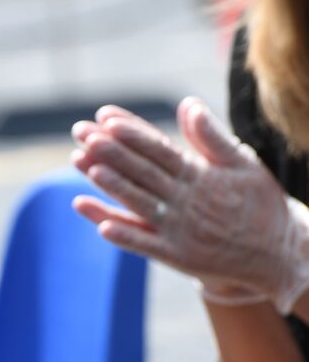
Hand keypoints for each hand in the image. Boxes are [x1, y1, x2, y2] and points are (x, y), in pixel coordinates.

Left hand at [71, 97, 308, 313]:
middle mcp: (188, 200)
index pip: (160, 149)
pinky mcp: (178, 256)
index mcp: (201, 175)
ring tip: (85, 166)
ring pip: (140, 203)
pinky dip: (126, 236)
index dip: (131, 133)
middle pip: (142, 172)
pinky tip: (102, 227)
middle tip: (81, 134)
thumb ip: (212, 138)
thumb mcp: (242, 164)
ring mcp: (181, 229)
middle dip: (110, 152)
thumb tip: (188, 105)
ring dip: (112, 186)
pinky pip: (147, 246)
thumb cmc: (259, 204)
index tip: (105, 118)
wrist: (280, 252)